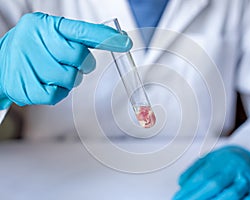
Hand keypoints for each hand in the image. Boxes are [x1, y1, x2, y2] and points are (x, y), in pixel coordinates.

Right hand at [0, 12, 131, 108]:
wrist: (0, 65)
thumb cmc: (34, 49)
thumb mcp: (51, 33)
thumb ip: (79, 37)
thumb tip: (117, 39)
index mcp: (46, 26)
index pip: (81, 31)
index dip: (105, 37)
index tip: (124, 42)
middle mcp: (36, 41)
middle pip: (79, 57)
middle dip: (84, 64)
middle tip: (75, 63)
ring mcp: (30, 64)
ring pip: (71, 78)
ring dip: (70, 79)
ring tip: (55, 72)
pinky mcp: (28, 87)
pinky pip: (58, 94)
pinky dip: (58, 91)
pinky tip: (46, 83)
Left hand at [173, 146, 249, 199]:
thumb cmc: (226, 160)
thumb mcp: (209, 158)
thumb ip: (194, 169)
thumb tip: (181, 183)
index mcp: (221, 159)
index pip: (202, 176)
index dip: (189, 189)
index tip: (177, 198)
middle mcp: (234, 168)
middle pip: (215, 185)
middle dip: (197, 198)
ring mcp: (247, 180)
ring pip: (232, 194)